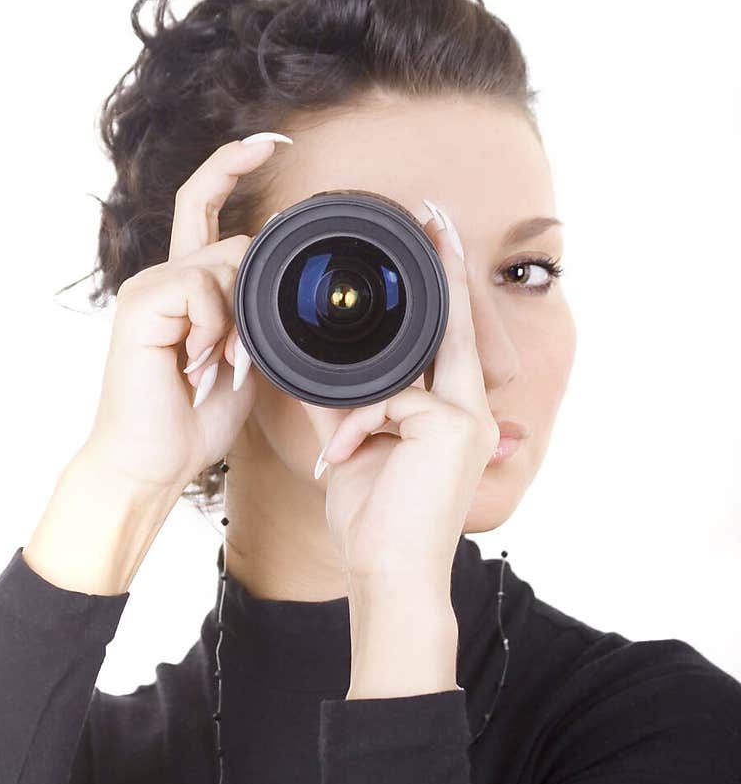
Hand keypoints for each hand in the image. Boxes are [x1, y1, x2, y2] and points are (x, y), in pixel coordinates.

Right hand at [82, 134, 291, 493]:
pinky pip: (201, 287)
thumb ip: (253, 314)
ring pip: (224, 264)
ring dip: (234, 321)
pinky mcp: (140, 303)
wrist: (153, 460)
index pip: (204, 204)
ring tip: (211, 364)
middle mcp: (162, 277)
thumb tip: (272, 281)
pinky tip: (193, 361)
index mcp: (184, 285)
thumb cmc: (193, 418)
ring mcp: (148, 287)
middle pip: (236, 243)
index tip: (268, 143)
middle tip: (237, 356)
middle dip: (256, 298)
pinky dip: (212, 327)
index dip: (232, 166)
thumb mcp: (242, 357)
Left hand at [309, 206, 499, 584]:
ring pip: (406, 365)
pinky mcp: (455, 425)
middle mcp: (473, 409)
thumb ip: (342, 401)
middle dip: (444, 265)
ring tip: (342, 454)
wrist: (387, 574)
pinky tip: (342, 462)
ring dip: (362, 407)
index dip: (442, 283)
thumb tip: (310, 365)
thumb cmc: (374, 519)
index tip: (435, 232)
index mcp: (453, 413)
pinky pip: (387, 398)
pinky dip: (356, 429)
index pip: (444, 335)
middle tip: (432, 210)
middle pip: (451, 323)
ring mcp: (470, 416)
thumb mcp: (353, 447)